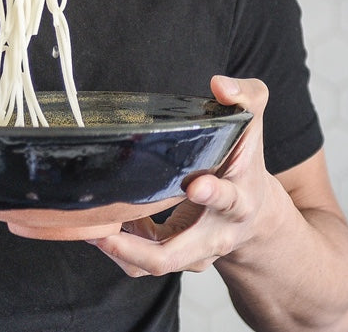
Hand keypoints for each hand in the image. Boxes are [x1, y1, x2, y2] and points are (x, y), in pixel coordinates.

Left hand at [86, 75, 298, 276]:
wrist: (255, 214)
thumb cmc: (245, 163)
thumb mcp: (253, 126)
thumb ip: (245, 96)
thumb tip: (219, 83)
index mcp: (240, 198)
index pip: (230, 199)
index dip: (213, 194)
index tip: (195, 185)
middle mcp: (218, 233)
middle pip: (180, 253)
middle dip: (143, 248)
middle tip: (108, 235)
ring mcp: (196, 252)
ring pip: (156, 263)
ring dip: (121, 251)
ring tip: (92, 230)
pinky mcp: (176, 258)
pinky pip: (143, 263)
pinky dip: (120, 247)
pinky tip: (102, 224)